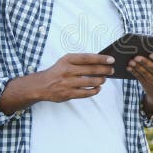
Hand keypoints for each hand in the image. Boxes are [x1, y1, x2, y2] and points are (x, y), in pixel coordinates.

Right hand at [0, 53, 114, 113]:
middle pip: (91, 70)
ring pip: (91, 82)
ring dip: (101, 80)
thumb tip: (100, 61)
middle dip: (104, 70)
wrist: (41, 85)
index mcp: (67, 60)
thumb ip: (80, 61)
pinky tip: (98, 88)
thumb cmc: (57, 71)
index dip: (101, 58)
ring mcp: (68, 83)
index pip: (87, 58)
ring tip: (104, 79)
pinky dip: (95, 90)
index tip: (111, 59)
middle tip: (111, 70)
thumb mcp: (65, 61)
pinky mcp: (68, 94)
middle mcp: (67, 70)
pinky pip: (86, 93)